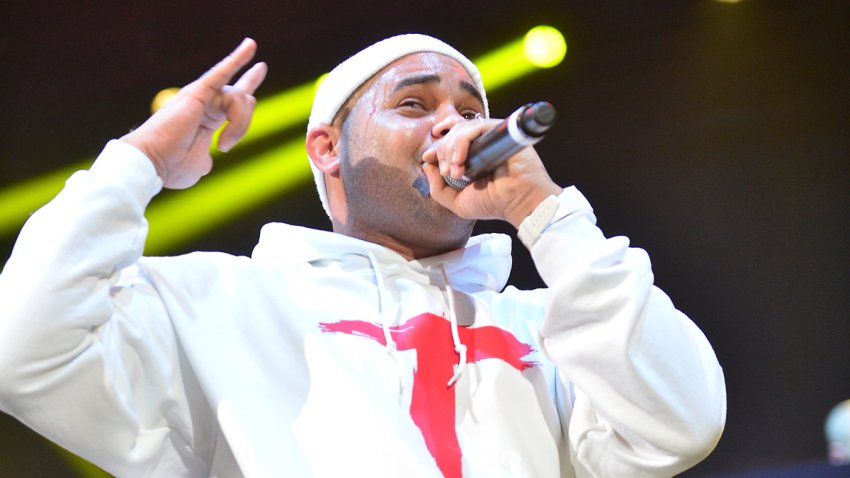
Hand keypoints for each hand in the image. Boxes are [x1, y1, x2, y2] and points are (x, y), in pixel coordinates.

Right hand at [120, 38, 266, 188]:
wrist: (153, 162)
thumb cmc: (170, 166)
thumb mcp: (197, 165)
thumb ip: (205, 158)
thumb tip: (209, 160)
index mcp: (206, 119)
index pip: (232, 98)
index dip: (248, 84)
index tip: (260, 68)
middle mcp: (204, 103)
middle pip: (241, 97)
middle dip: (247, 103)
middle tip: (250, 94)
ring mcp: (202, 97)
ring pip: (239, 99)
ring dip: (239, 125)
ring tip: (223, 146)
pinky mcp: (198, 93)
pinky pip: (221, 72)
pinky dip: (237, 59)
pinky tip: (251, 45)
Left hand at [421, 119, 561, 227]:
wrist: (517, 202)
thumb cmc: (493, 204)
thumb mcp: (457, 202)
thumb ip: (437, 188)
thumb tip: (427, 164)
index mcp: (472, 155)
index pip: (449, 140)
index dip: (436, 146)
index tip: (428, 157)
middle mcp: (480, 143)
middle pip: (452, 133)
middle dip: (442, 151)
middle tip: (448, 172)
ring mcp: (490, 136)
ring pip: (461, 128)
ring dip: (451, 149)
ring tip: (455, 171)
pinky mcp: (500, 130)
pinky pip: (476, 127)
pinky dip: (463, 141)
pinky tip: (461, 160)